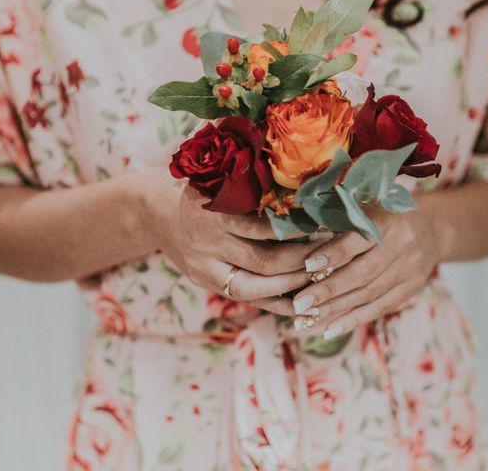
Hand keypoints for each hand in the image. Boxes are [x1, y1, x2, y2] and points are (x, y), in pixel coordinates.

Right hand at [145, 174, 326, 311]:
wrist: (154, 211)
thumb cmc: (200, 189)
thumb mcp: (222, 181)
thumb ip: (256, 191)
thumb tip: (309, 198)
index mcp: (216, 213)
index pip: (265, 229)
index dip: (299, 232)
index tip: (328, 227)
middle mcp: (208, 244)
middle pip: (264, 262)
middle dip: (303, 263)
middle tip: (333, 257)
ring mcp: (204, 268)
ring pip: (255, 288)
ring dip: (293, 286)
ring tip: (322, 280)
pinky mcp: (204, 282)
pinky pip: (245, 299)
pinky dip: (274, 304)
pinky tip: (301, 306)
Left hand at [291, 200, 439, 337]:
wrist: (430, 227)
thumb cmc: (380, 213)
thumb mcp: (363, 206)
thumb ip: (335, 216)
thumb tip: (294, 229)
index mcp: (387, 219)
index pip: (359, 239)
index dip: (333, 253)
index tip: (307, 265)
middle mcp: (402, 244)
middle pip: (363, 272)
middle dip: (328, 289)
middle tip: (300, 303)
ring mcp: (410, 269)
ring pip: (369, 294)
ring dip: (335, 309)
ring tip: (306, 318)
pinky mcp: (411, 289)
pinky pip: (379, 308)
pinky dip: (353, 319)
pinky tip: (329, 328)